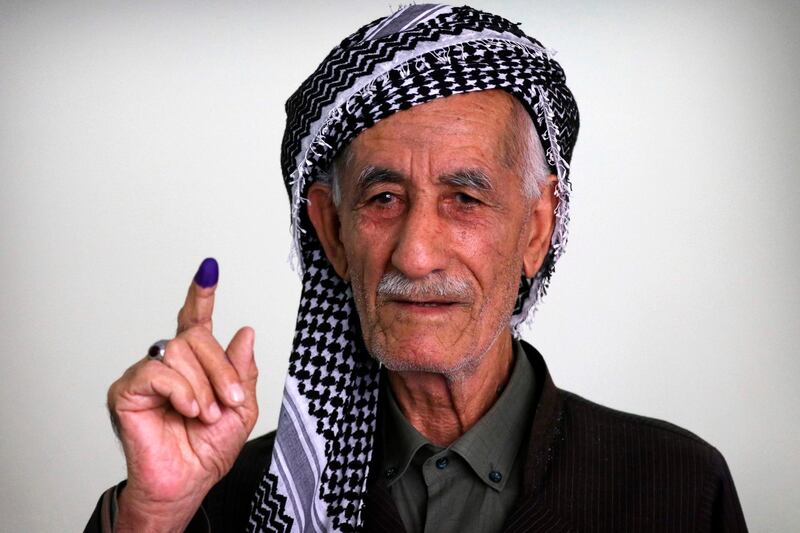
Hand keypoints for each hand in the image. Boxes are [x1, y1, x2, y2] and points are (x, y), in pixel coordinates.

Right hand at [107, 258, 257, 530]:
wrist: (188, 482)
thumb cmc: (208, 449)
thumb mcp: (242, 408)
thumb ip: (243, 370)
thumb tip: (244, 331)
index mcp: (195, 365)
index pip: (195, 321)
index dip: (201, 293)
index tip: (209, 267)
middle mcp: (169, 364)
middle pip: (195, 336)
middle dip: (221, 368)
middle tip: (230, 401)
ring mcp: (147, 375)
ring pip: (179, 351)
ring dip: (204, 384)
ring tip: (206, 413)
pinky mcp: (127, 391)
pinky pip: (158, 371)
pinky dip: (181, 391)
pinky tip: (187, 410)